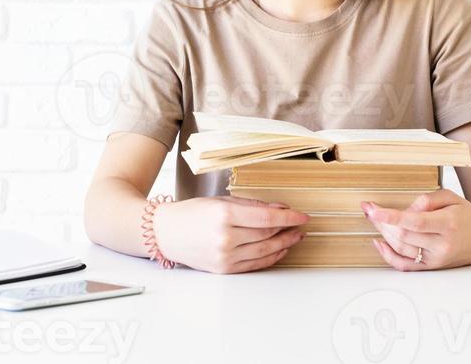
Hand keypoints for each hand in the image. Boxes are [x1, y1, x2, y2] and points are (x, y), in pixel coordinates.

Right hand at [153, 196, 309, 273]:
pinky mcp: (224, 270)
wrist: (167, 233)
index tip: (302, 215)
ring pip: (264, 251)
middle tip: (300, 224)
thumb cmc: (193, 213)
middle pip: (267, 234)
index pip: (267, 217)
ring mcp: (225, 257)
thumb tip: (279, 207)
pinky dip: (270, 257)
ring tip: (295, 236)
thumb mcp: (221, 201)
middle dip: (288, 229)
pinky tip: (280, 249)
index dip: (288, 217)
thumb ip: (251, 205)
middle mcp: (226, 238)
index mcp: (225, 216)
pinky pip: (254, 265)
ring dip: (284, 244)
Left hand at [361, 188, 470, 270]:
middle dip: (382, 222)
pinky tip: (379, 243)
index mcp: (448, 224)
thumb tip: (407, 209)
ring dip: (383, 234)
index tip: (373, 210)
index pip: (414, 222)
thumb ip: (428, 200)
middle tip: (369, 209)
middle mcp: (442, 245)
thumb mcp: (451, 197)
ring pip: (401, 249)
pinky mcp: (432, 267)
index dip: (391, 216)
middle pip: (404, 236)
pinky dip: (388, 256)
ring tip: (375, 219)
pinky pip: (405, 266)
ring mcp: (436, 259)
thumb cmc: (466, 215)